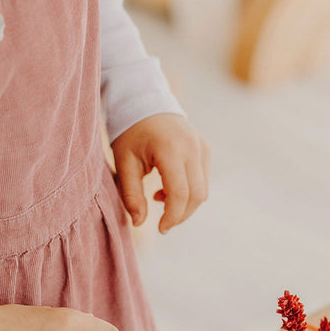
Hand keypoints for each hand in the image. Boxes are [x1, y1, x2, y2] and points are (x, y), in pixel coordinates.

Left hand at [112, 113, 208, 232]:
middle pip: (196, 196)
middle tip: (162, 222)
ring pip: (203, 190)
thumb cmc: (130, 133)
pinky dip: (189, 192)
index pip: (180, 194)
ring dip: (185, 205)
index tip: (161, 228)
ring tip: (160, 198)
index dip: (172, 217)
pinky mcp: (205, 149)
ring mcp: (201, 147)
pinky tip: (168, 187)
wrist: (144, 102)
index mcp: (170, 149)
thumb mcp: (124, 163)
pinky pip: (203, 180)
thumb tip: (139, 223)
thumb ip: (131, 194)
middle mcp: (191, 147)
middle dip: (180, 215)